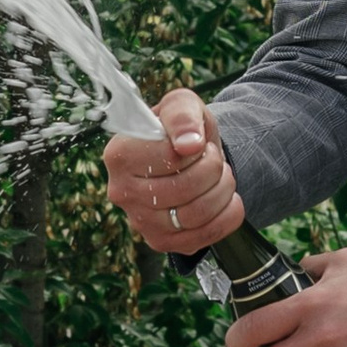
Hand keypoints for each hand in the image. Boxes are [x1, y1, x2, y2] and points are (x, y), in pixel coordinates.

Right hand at [103, 85, 243, 255]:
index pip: (169, 158)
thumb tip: (189, 144)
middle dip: (213, 168)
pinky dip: (227, 214)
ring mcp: (139, 222)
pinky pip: (207, 235)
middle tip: (213, 159)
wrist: (190, 159)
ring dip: (223, 190)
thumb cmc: (181, 131)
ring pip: (197, 214)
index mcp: (119, 155)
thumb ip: (183, 114)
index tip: (196, 144)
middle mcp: (121, 192)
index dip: (195, 149)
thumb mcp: (183, 105)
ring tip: (219, 177)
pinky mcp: (160, 242)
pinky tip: (224, 199)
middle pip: (185, 188)